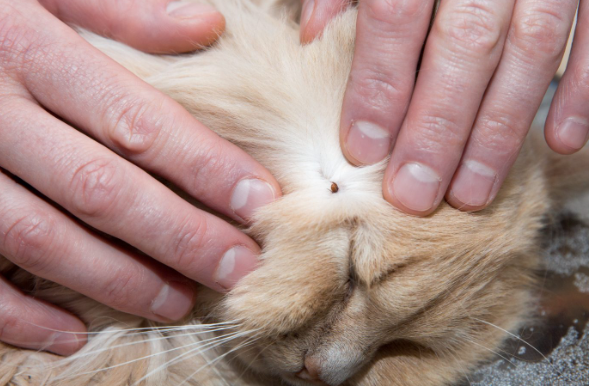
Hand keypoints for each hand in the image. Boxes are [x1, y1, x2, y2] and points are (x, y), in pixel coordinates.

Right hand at [0, 0, 280, 355]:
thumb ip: (119, 8)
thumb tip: (206, 24)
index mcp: (30, 51)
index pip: (135, 121)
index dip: (204, 167)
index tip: (260, 202)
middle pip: (100, 189)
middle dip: (178, 236)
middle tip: (237, 268)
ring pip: (40, 238)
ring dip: (116, 279)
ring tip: (178, 302)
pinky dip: (18, 313)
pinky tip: (71, 335)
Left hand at [301, 0, 588, 213]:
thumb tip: (314, 36)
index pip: (396, 16)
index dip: (379, 85)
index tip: (361, 150)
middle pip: (464, 46)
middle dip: (439, 128)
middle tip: (416, 195)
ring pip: (532, 50)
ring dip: (502, 129)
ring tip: (472, 193)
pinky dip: (588, 85)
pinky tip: (562, 141)